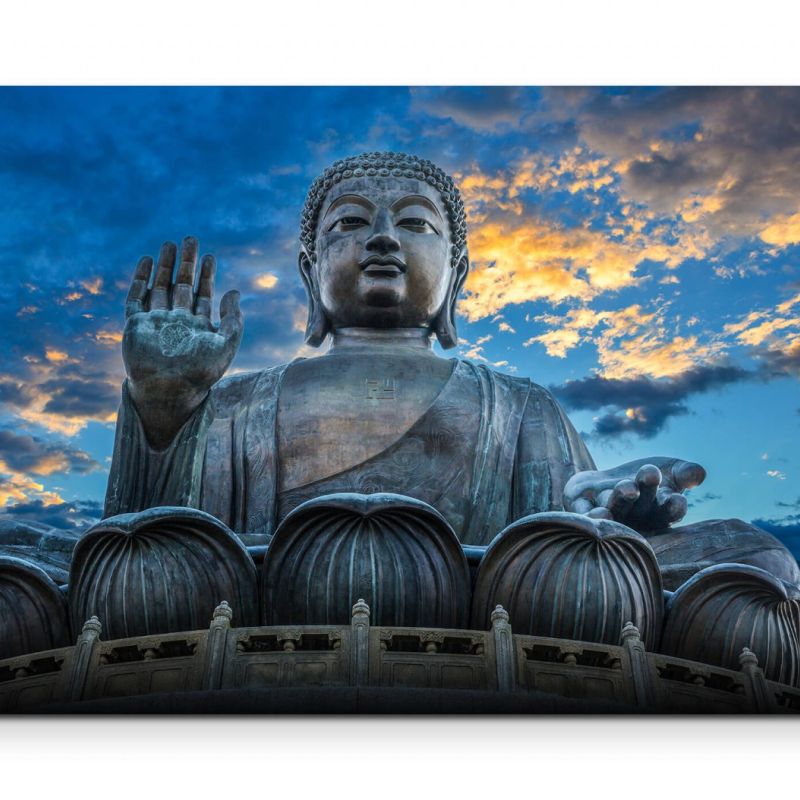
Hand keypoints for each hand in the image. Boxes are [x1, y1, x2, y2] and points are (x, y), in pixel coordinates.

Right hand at [122, 237, 242, 447]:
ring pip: (159, 287)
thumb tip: (235, 291)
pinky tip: (147, 261)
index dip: (207, 275)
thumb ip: (233, 319)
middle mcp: (177, 322)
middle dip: (186, 263)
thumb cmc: (200, 373)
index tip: (210, 256)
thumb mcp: (226, 345)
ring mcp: (156, 322)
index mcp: (198, 327)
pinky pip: (136, 298)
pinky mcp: (136, 325)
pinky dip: (141, 279)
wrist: (169, 391)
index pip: (203, 295)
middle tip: (190, 239)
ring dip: (164, 266)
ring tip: (169, 244)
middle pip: (181, 286)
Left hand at [563, 457, 705, 532]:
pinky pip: (586, 515)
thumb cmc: (645, 478)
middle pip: (641, 506)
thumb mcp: (669, 470)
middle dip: (646, 489)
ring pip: (615, 509)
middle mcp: (634, 518)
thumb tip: (698, 474)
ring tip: (627, 488)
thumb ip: (685, 472)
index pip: (670, 511)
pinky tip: (597, 512)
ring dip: (621, 499)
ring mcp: (609, 514)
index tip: (678, 499)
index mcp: (659, 511)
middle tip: (649, 473)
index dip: (674, 507)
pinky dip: (591, 515)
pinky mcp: (582, 509)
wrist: (606, 481)